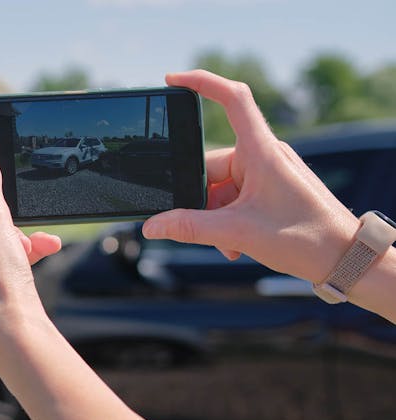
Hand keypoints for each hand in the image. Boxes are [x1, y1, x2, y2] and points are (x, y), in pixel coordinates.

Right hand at [143, 70, 358, 283]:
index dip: (202, 82)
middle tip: (209, 229)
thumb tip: (153, 225)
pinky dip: (230, 219)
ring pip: (221, 187)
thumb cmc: (307, 238)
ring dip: (217, 217)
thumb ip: (189, 227)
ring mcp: (269, 172)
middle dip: (202, 200)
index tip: (173, 80)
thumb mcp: (238, 233)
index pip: (232, 100)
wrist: (347, 259)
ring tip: (230, 244)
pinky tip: (236, 244)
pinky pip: (236, 196)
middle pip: (212, 165)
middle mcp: (264, 155)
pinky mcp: (272, 188)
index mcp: (260, 152)